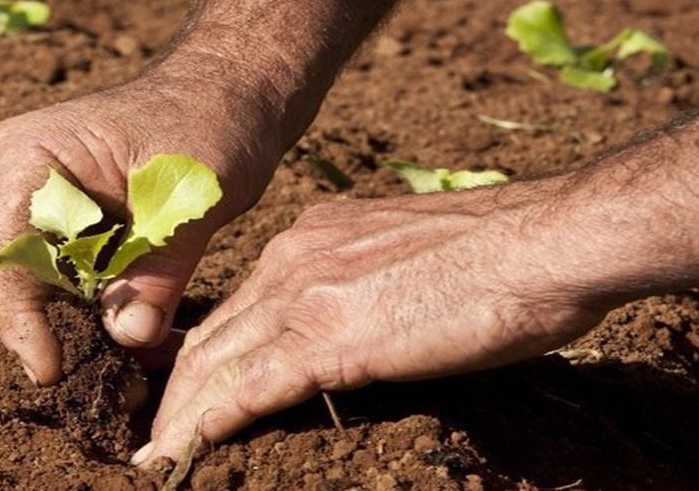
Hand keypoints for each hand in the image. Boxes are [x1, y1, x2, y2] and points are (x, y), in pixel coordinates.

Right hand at [0, 53, 285, 384]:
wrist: (227, 94)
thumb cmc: (209, 122)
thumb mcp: (193, 197)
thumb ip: (159, 269)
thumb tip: (127, 337)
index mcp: (26, 156)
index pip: (3, 254)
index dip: (21, 321)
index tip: (52, 371)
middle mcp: (9, 180)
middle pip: (18, 280)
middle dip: (64, 335)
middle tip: (118, 392)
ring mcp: (27, 203)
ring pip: (42, 289)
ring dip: (87, 330)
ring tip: (136, 377)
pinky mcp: (55, 224)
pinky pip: (67, 282)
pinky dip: (103, 311)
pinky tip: (144, 338)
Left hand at [133, 180, 609, 463]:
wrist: (544, 242)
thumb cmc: (504, 255)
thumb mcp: (408, 260)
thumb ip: (366, 286)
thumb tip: (365, 322)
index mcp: (313, 239)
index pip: (240, 307)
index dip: (207, 355)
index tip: (187, 392)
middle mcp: (294, 258)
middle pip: (211, 335)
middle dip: (176, 391)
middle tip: (153, 437)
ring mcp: (305, 294)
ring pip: (214, 362)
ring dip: (179, 417)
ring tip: (154, 460)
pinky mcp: (328, 336)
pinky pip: (246, 388)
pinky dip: (205, 426)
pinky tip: (180, 455)